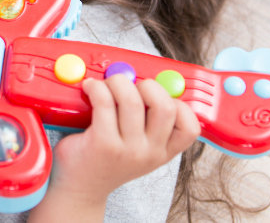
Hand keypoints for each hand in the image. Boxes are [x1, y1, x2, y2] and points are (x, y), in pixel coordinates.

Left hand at [45, 74, 199, 207]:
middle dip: (148, 85)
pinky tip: (90, 88)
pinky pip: (104, 102)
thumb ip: (147, 125)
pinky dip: (96, 88)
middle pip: (164, 106)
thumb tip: (141, 81)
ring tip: (105, 85)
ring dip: (117, 82)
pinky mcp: (103, 143)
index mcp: (163, 153)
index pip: (190, 127)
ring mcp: (128, 150)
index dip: (178, 104)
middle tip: (130, 85)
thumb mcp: (136, 150)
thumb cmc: (105, 161)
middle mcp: (150, 153)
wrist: (79, 189)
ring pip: (132, 99)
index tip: (158, 95)